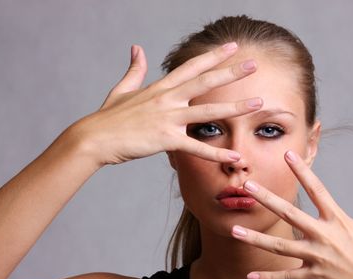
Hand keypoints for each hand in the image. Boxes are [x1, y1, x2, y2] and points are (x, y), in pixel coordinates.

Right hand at [69, 43, 262, 165]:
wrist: (94, 138)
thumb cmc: (108, 117)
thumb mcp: (122, 89)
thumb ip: (134, 69)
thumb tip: (136, 49)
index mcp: (160, 87)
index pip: (191, 67)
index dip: (213, 56)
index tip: (231, 47)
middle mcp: (167, 99)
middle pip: (205, 82)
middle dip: (231, 72)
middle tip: (254, 64)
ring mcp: (167, 118)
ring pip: (208, 112)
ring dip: (235, 108)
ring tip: (258, 104)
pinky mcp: (165, 140)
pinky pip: (196, 147)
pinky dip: (217, 153)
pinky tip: (235, 156)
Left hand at [231, 150, 352, 278]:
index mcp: (339, 221)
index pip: (317, 190)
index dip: (302, 171)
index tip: (288, 154)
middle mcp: (324, 237)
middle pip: (289, 214)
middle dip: (267, 199)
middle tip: (247, 186)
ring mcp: (316, 258)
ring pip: (279, 247)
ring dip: (255, 239)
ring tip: (234, 230)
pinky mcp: (313, 276)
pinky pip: (287, 277)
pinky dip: (269, 277)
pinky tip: (250, 276)